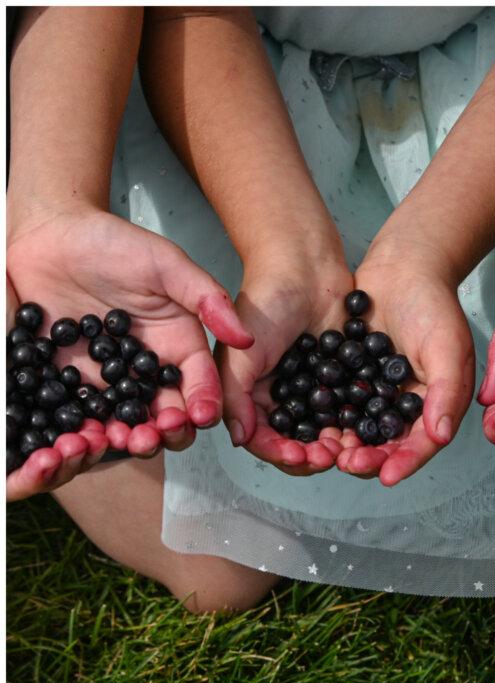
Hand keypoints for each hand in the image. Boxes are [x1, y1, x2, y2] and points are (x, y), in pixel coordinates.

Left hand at [6, 207, 250, 499]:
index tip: (202, 415)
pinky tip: (84, 436)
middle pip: (168, 415)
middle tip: (155, 434)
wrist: (50, 234)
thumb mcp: (167, 264)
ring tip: (121, 438)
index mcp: (180, 346)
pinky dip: (85, 431)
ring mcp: (109, 380)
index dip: (205, 403)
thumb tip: (246, 337)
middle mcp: (149, 369)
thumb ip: (207, 297)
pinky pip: (81, 415)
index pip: (201, 384)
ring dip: (128, 437)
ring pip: (126, 422)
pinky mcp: (71, 383)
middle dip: (167, 432)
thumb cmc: (112, 242)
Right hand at [217, 251, 354, 474]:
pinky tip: (368, 426)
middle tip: (331, 456)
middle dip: (313, 454)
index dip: (280, 452)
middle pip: (299, 441)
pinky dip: (359, 420)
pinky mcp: (343, 377)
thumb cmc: (265, 301)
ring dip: (338, 443)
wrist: (304, 266)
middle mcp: (284, 398)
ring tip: (349, 447)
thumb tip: (242, 439)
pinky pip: (352, 406)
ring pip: (327, 429)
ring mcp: (315, 389)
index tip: (300, 456)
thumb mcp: (240, 352)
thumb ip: (234, 396)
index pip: (264, 438)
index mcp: (253, 396)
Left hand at [333, 255, 474, 485]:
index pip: (421, 443)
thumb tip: (440, 436)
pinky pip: (336, 405)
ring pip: (357, 430)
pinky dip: (324, 417)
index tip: (385, 475)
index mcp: (435, 403)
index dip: (404, 462)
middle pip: (385, 445)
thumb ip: (446, 391)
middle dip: (366, 458)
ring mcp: (375, 392)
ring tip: (324, 451)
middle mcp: (405, 405)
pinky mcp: (349, 377)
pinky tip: (307, 424)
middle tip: (345, 461)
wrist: (402, 265)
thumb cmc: (433, 302)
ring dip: (341, 444)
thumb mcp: (447, 345)